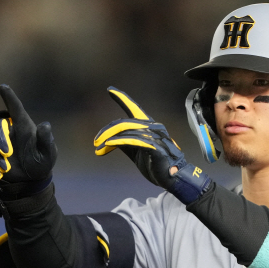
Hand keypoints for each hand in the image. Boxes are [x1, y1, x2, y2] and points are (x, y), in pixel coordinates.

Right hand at [0, 84, 57, 198]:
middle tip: (7, 153)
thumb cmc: (42, 162)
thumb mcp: (48, 154)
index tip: (2, 86)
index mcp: (24, 126)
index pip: (16, 109)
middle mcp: (9, 130)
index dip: (9, 97)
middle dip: (0, 140)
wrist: (31, 178)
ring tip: (5, 168)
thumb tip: (45, 125)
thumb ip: (47, 140)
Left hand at [94, 87, 211, 204]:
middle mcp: (152, 127)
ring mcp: (155, 136)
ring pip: (126, 130)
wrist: (173, 177)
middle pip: (124, 123)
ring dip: (108, 138)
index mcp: (149, 126)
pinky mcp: (155, 147)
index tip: (110, 90)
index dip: (122, 98)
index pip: (134, 108)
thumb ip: (125, 143)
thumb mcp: (136, 151)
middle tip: (96, 142)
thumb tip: (109, 140)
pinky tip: (108, 144)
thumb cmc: (155, 164)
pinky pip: (133, 140)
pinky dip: (118, 141)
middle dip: (107, 131)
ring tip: (98, 147)